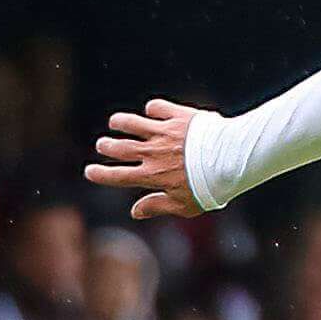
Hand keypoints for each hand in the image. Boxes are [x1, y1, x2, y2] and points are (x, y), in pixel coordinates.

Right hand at [88, 99, 208, 218]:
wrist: (231, 159)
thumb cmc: (209, 187)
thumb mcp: (183, 205)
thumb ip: (157, 206)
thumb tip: (134, 212)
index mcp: (152, 175)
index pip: (118, 176)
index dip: (101, 174)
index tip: (89, 171)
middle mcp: (153, 153)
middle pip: (120, 148)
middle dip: (107, 147)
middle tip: (102, 145)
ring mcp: (164, 133)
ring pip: (132, 124)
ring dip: (120, 123)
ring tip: (115, 122)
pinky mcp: (178, 116)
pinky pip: (157, 107)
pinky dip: (152, 109)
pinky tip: (152, 110)